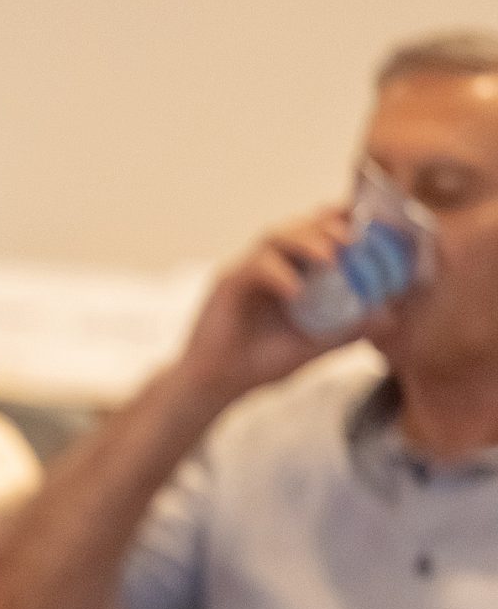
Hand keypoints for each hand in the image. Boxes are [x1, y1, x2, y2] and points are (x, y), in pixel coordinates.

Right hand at [174, 206, 367, 408]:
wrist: (218, 385)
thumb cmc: (261, 362)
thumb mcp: (315, 344)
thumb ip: (348, 328)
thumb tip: (390, 316)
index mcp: (290, 271)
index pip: (316, 233)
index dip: (342, 223)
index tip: (371, 226)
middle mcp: (267, 264)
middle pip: (297, 226)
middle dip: (327, 226)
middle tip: (353, 238)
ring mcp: (245, 272)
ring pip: (274, 237)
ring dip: (305, 241)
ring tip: (330, 256)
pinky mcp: (226, 285)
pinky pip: (253, 268)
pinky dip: (278, 274)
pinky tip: (296, 291)